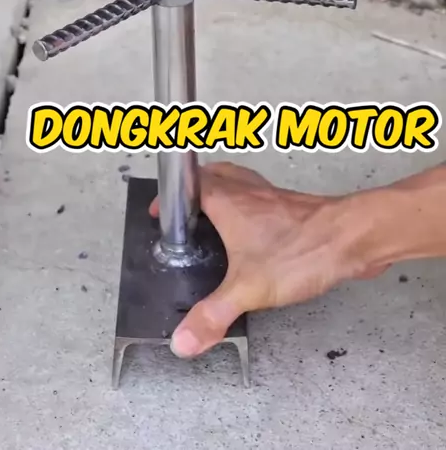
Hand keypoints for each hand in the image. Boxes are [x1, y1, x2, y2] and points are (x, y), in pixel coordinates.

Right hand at [149, 162, 388, 358]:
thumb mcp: (249, 288)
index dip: (175, 195)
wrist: (352, 237)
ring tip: (218, 213)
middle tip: (188, 203)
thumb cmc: (305, 247)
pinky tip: (258, 232)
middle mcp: (250, 192)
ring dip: (227, 192)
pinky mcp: (295, 209)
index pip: (193, 184)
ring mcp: (274, 198)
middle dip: (199, 186)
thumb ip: (213, 315)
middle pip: (217, 175)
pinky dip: (253, 207)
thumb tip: (183, 338)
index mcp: (230, 201)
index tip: (161, 209)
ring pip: (243, 183)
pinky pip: (266, 199)